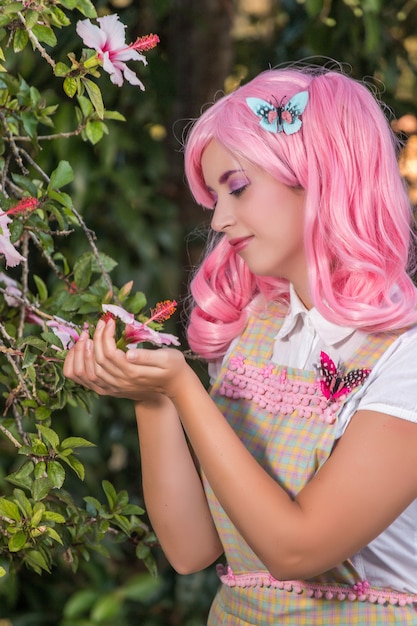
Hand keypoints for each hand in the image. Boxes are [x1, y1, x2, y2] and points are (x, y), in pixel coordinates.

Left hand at [63, 317, 188, 401]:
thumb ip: (148, 356)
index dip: (106, 335)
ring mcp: (114, 388)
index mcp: (134, 372)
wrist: (174, 385)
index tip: (110, 321)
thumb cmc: (173, 367)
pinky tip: (81, 352)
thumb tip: (130, 354)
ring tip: (87, 335)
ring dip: (83, 352)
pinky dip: (79, 366)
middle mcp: (120, 382)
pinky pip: (87, 381)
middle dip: (95, 338)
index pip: (110, 353)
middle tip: (100, 323)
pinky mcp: (110, 389)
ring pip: (88, 372)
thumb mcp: (168, 358)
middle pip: (98, 360)